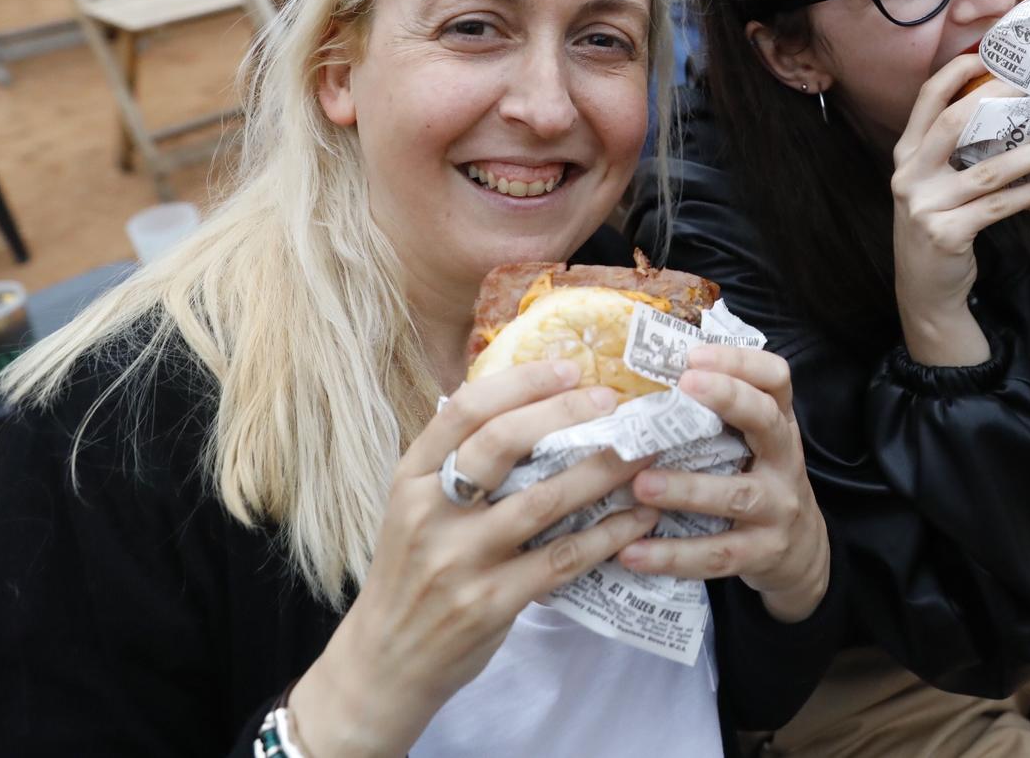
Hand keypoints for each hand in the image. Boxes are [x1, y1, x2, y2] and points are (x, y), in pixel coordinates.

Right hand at [288, 361, 659, 757]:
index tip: (569, 367)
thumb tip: (530, 402)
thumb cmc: (412, 572)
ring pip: (545, 500)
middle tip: (614, 402)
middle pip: (503, 443)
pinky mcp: (493, 601)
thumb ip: (458, 463)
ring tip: (644, 453)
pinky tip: (639, 518)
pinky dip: (609, 533)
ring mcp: (462, 559)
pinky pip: (565, 557)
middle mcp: (432, 513)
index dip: (522, 382)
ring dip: (603, 471)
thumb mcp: (415, 508)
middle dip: (567, 413)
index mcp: (411, 478)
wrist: (385, 662)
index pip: (465, 411)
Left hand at [622, 344, 830, 624]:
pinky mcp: (762, 553)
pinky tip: (632, 552)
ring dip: (687, 488)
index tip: (694, 356)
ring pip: (736, 495)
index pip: (775, 378)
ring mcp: (778, 507)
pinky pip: (717, 554)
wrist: (802, 552)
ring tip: (641, 484)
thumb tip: (641, 381)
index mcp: (778, 424)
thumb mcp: (753, 444)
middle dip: (729, 398)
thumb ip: (717, 418)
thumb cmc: (758, 482)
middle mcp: (784, 459)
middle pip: (766, 420)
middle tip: (684, 385)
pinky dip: (672, 555)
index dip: (740, 361)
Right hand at [890, 52, 1029, 364]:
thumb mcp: (934, 183)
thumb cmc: (939, 224)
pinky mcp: (946, 233)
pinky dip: (1029, 194)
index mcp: (905, 153)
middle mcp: (909, 174)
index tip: (995, 56)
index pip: (928, 98)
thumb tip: (1010, 110)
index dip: (960, 71)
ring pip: (987, 169)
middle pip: (955, 122)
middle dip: (1000, 99)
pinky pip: (998, 206)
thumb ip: (953, 150)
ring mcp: (925, 205)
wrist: (924, 289)